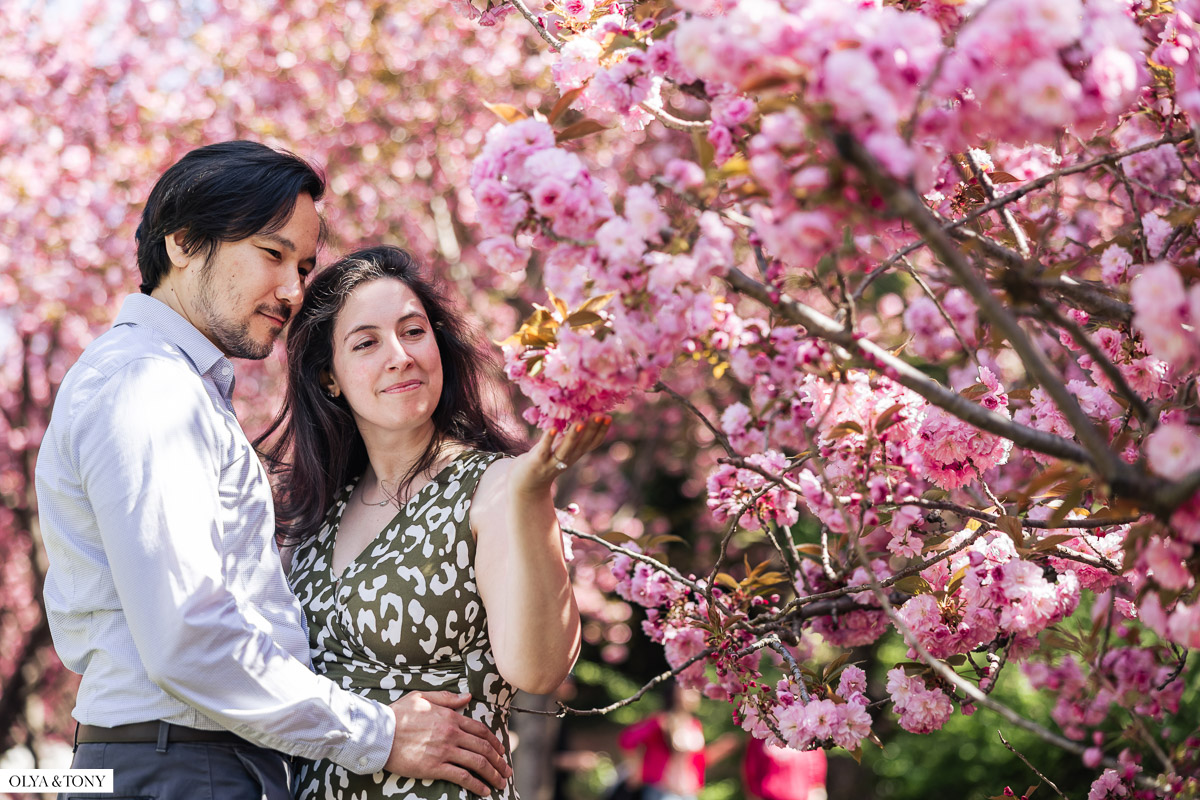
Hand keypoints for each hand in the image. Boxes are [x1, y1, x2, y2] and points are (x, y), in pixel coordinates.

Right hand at [384, 691, 510, 793]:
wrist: (379, 733)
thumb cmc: (397, 714)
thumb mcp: (423, 697)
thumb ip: (447, 697)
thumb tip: (467, 697)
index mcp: (450, 716)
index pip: (480, 730)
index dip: (495, 742)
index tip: (502, 751)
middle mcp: (451, 733)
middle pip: (483, 748)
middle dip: (499, 761)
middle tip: (506, 771)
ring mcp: (444, 750)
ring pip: (477, 763)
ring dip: (492, 774)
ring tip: (500, 782)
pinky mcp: (435, 767)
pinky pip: (462, 777)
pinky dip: (476, 784)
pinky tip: (484, 791)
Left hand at [513, 415, 611, 493]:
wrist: (527, 484)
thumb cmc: (546, 460)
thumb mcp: (563, 447)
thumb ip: (573, 436)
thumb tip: (584, 413)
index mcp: (576, 454)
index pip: (593, 443)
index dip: (601, 431)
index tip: (608, 417)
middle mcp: (568, 458)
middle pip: (582, 444)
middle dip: (592, 430)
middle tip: (600, 415)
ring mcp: (553, 461)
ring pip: (565, 449)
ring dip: (573, 436)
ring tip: (580, 423)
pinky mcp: (538, 461)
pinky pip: (544, 450)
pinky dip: (548, 440)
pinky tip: (553, 429)